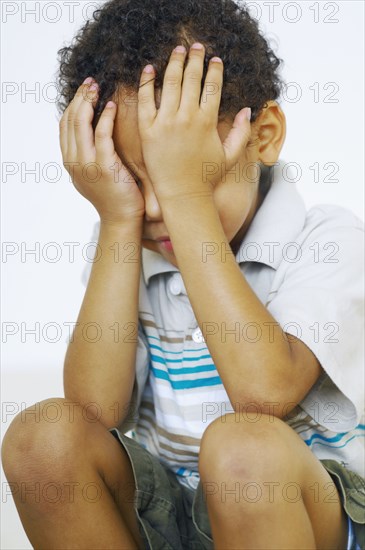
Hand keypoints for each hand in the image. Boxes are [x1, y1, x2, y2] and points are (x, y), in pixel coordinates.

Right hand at [59, 78, 144, 224]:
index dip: (73, 103)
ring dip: (88, 101)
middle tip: (91, 81)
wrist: (122, 219)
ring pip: (81, 124)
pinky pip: (102, 134)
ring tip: (98, 88)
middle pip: (70, 120)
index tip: (84, 89)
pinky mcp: (104, 166)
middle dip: (79, 97)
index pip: (64, 124)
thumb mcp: (93, 174)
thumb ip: (88, 154)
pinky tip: (112, 106)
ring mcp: (87, 164)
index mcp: (70, 161)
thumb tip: (90, 133)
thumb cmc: (114, 196)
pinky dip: (105, 117)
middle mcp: (74, 161)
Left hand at [137, 43, 251, 202]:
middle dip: (195, 58)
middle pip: (192, 78)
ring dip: (175, 62)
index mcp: (207, 121)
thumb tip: (249, 110)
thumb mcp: (230, 156)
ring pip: (170, 83)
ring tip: (178, 50)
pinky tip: (150, 69)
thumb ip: (242, 132)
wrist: (181, 195)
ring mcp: (166, 122)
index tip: (215, 59)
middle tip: (196, 47)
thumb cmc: (207, 178)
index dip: (214, 69)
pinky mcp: (148, 130)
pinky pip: (146, 100)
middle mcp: (187, 117)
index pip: (212, 86)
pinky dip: (147, 82)